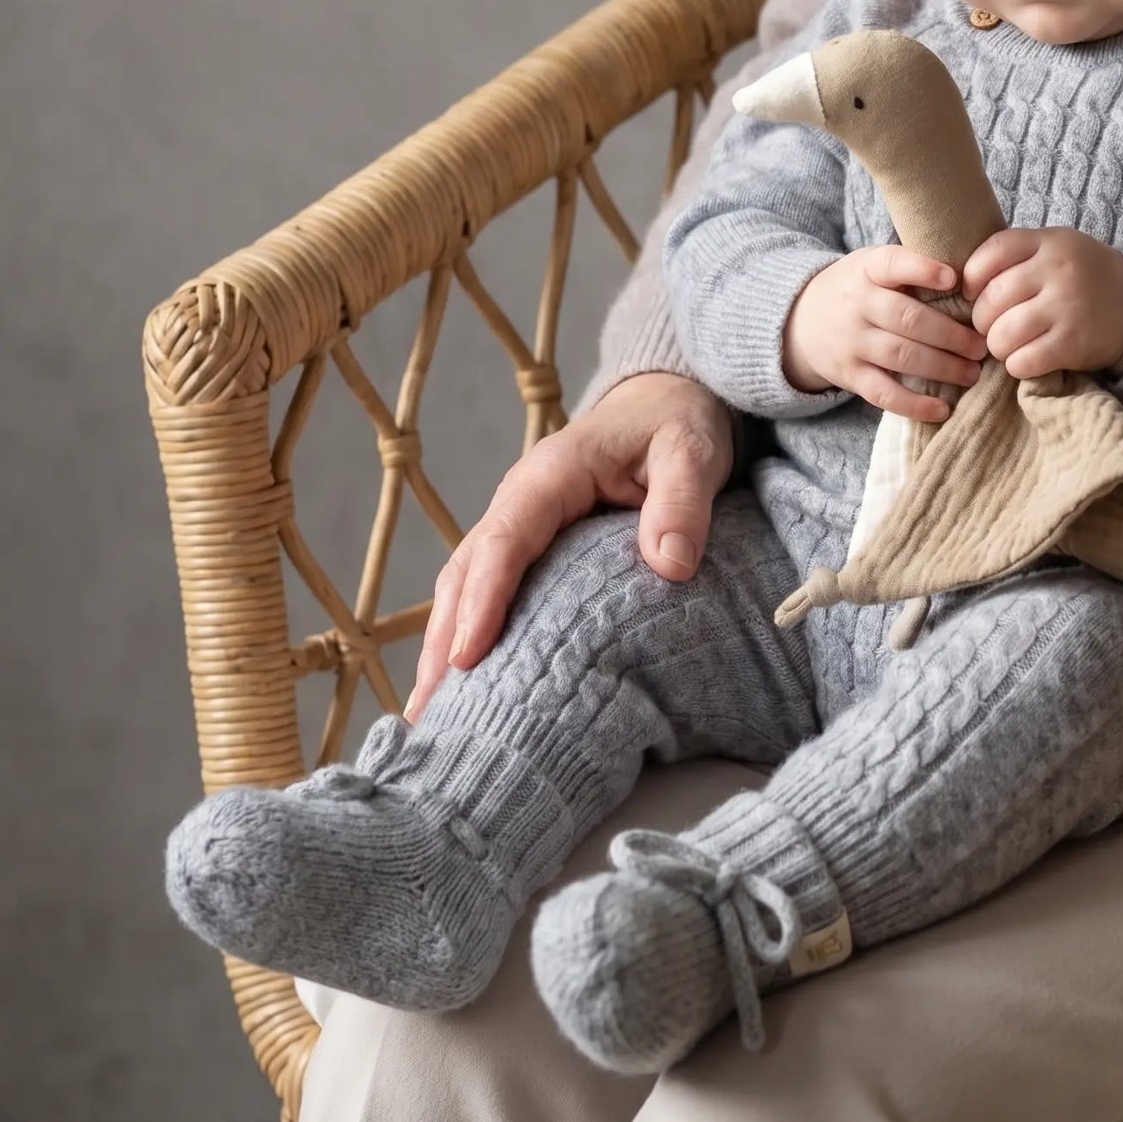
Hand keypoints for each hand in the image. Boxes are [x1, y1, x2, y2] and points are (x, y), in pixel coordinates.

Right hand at [405, 371, 733, 720]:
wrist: (667, 401)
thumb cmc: (677, 424)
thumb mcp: (690, 451)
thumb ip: (682, 501)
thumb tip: (669, 565)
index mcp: (551, 476)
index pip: (506, 541)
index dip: (484, 599)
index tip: (468, 657)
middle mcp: (520, 501)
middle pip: (467, 573)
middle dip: (445, 642)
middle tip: (432, 715)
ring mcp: (520, 525)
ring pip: (466, 587)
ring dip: (445, 647)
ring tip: (432, 719)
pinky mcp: (531, 548)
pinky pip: (488, 591)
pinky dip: (469, 635)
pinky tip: (465, 688)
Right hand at [784, 245, 985, 421]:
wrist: (799, 319)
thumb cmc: (858, 288)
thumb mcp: (873, 265)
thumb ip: (911, 266)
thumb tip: (974, 275)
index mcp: (868, 269)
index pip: (893, 264)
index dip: (923, 270)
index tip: (953, 278)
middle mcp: (858, 304)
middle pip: (908, 319)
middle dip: (951, 335)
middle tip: (981, 346)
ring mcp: (852, 342)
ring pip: (901, 356)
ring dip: (943, 367)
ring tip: (972, 373)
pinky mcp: (850, 375)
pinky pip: (883, 393)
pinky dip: (913, 404)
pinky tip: (941, 409)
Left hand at [962, 227, 1122, 377]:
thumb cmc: (1080, 276)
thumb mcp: (1054, 248)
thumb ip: (1015, 255)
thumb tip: (958, 280)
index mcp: (1048, 242)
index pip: (992, 253)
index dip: (972, 277)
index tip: (973, 293)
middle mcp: (1058, 271)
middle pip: (991, 299)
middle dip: (982, 320)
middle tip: (991, 326)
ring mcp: (1067, 307)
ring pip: (1002, 334)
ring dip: (996, 346)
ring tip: (1007, 344)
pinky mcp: (1074, 343)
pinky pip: (1023, 361)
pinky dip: (1016, 365)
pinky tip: (1025, 359)